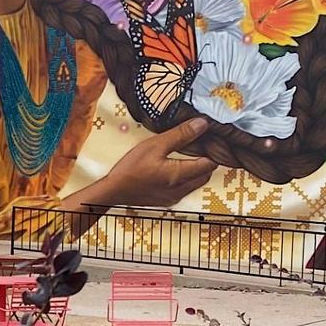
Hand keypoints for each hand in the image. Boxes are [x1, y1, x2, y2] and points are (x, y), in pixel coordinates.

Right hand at [72, 118, 217, 211]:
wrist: (113, 191)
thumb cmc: (131, 168)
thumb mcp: (155, 145)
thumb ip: (181, 135)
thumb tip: (202, 125)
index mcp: (180, 175)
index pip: (210, 163)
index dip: (212, 150)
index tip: (208, 139)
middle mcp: (181, 190)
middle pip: (206, 174)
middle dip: (206, 160)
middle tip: (199, 145)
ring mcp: (174, 198)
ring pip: (196, 182)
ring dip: (195, 170)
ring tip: (186, 155)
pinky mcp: (167, 201)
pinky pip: (185, 188)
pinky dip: (185, 178)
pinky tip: (173, 168)